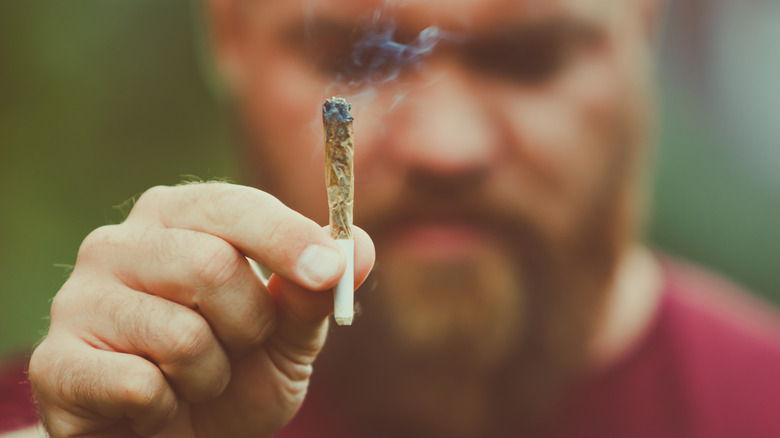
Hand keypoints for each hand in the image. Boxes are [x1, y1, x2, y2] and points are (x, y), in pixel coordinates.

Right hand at [28, 183, 374, 437]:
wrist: (183, 437)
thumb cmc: (236, 370)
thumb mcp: (289, 332)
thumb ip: (317, 288)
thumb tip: (357, 246)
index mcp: (179, 217)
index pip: (234, 206)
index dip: (287, 238)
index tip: (328, 271)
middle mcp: (120, 242)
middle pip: (209, 265)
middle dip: (248, 325)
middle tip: (238, 348)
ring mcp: (78, 298)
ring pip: (181, 334)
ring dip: (211, 374)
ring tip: (194, 378)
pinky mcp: (55, 361)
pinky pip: (140, 384)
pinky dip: (168, 407)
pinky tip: (154, 404)